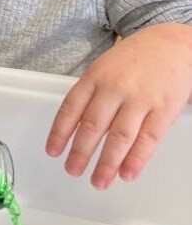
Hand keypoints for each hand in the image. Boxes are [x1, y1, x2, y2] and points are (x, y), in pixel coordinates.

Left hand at [46, 23, 191, 188]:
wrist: (172, 43)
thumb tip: (74, 130)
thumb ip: (90, 96)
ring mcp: (140, 98)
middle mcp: (115, 87)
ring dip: (107, 163)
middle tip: (72, 171)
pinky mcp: (164, 109)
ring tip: (98, 181)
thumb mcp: (104, 68)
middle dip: (80, 152)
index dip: (60, 132)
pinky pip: (148, 138)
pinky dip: (136, 159)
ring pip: (119, 136)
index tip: (53, 151)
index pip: (71, 107)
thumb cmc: (134, 60)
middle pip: (93, 125)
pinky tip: (126, 174)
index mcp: (96, 77)